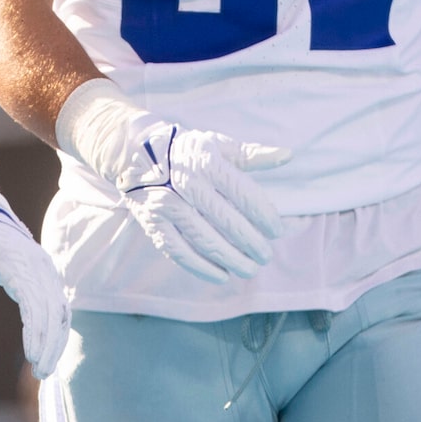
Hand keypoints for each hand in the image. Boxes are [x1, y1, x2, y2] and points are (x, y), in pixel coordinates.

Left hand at [0, 169, 68, 377]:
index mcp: (22, 264)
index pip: (36, 303)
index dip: (37, 331)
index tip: (32, 357)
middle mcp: (42, 268)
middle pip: (54, 312)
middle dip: (50, 344)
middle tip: (40, 374)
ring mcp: (49, 272)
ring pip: (62, 312)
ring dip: (57, 341)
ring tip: (45, 369)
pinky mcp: (49, 278)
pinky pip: (60, 307)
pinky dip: (58, 330)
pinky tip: (49, 349)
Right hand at [61, 84, 288, 281]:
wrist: (133, 155)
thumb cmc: (185, 152)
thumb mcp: (217, 146)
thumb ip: (252, 154)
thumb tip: (287, 155)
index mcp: (207, 163)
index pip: (245, 195)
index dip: (265, 217)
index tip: (277, 231)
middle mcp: (186, 183)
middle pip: (228, 222)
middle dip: (252, 244)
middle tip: (264, 255)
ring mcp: (167, 204)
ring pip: (206, 241)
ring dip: (232, 260)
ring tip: (249, 269)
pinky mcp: (152, 222)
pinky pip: (179, 251)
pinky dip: (202, 267)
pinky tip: (221, 275)